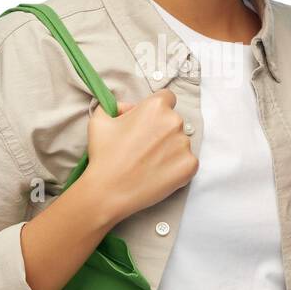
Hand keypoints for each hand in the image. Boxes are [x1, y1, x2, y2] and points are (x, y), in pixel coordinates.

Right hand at [84, 88, 198, 222]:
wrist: (109, 191)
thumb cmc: (104, 155)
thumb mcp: (100, 120)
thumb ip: (116, 106)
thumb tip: (129, 108)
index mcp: (156, 106)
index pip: (167, 98)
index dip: (156, 110)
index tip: (148, 123)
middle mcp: (174, 122)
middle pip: (174, 121)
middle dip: (162, 130)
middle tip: (144, 147)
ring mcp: (184, 145)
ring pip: (181, 142)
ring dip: (170, 149)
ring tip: (149, 163)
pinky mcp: (190, 166)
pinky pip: (188, 161)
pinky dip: (176, 167)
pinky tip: (158, 173)